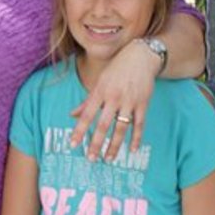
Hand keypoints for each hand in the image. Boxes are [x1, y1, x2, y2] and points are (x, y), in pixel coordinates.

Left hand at [70, 39, 158, 158]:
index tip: (72, 144)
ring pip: (121, 128)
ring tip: (109, 158)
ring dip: (114, 145)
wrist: (140, 56)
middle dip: (96, 143)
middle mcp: (113, 98)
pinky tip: (131, 150)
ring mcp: (129, 101)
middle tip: (90, 158)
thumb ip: (87, 101)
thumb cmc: (116, 69)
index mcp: (100, 92)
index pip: (86, 115)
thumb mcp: (99, 82)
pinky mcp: (143, 103)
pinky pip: (139, 124)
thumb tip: (72, 115)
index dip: (79, 130)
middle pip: (103, 125)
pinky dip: (136, 138)